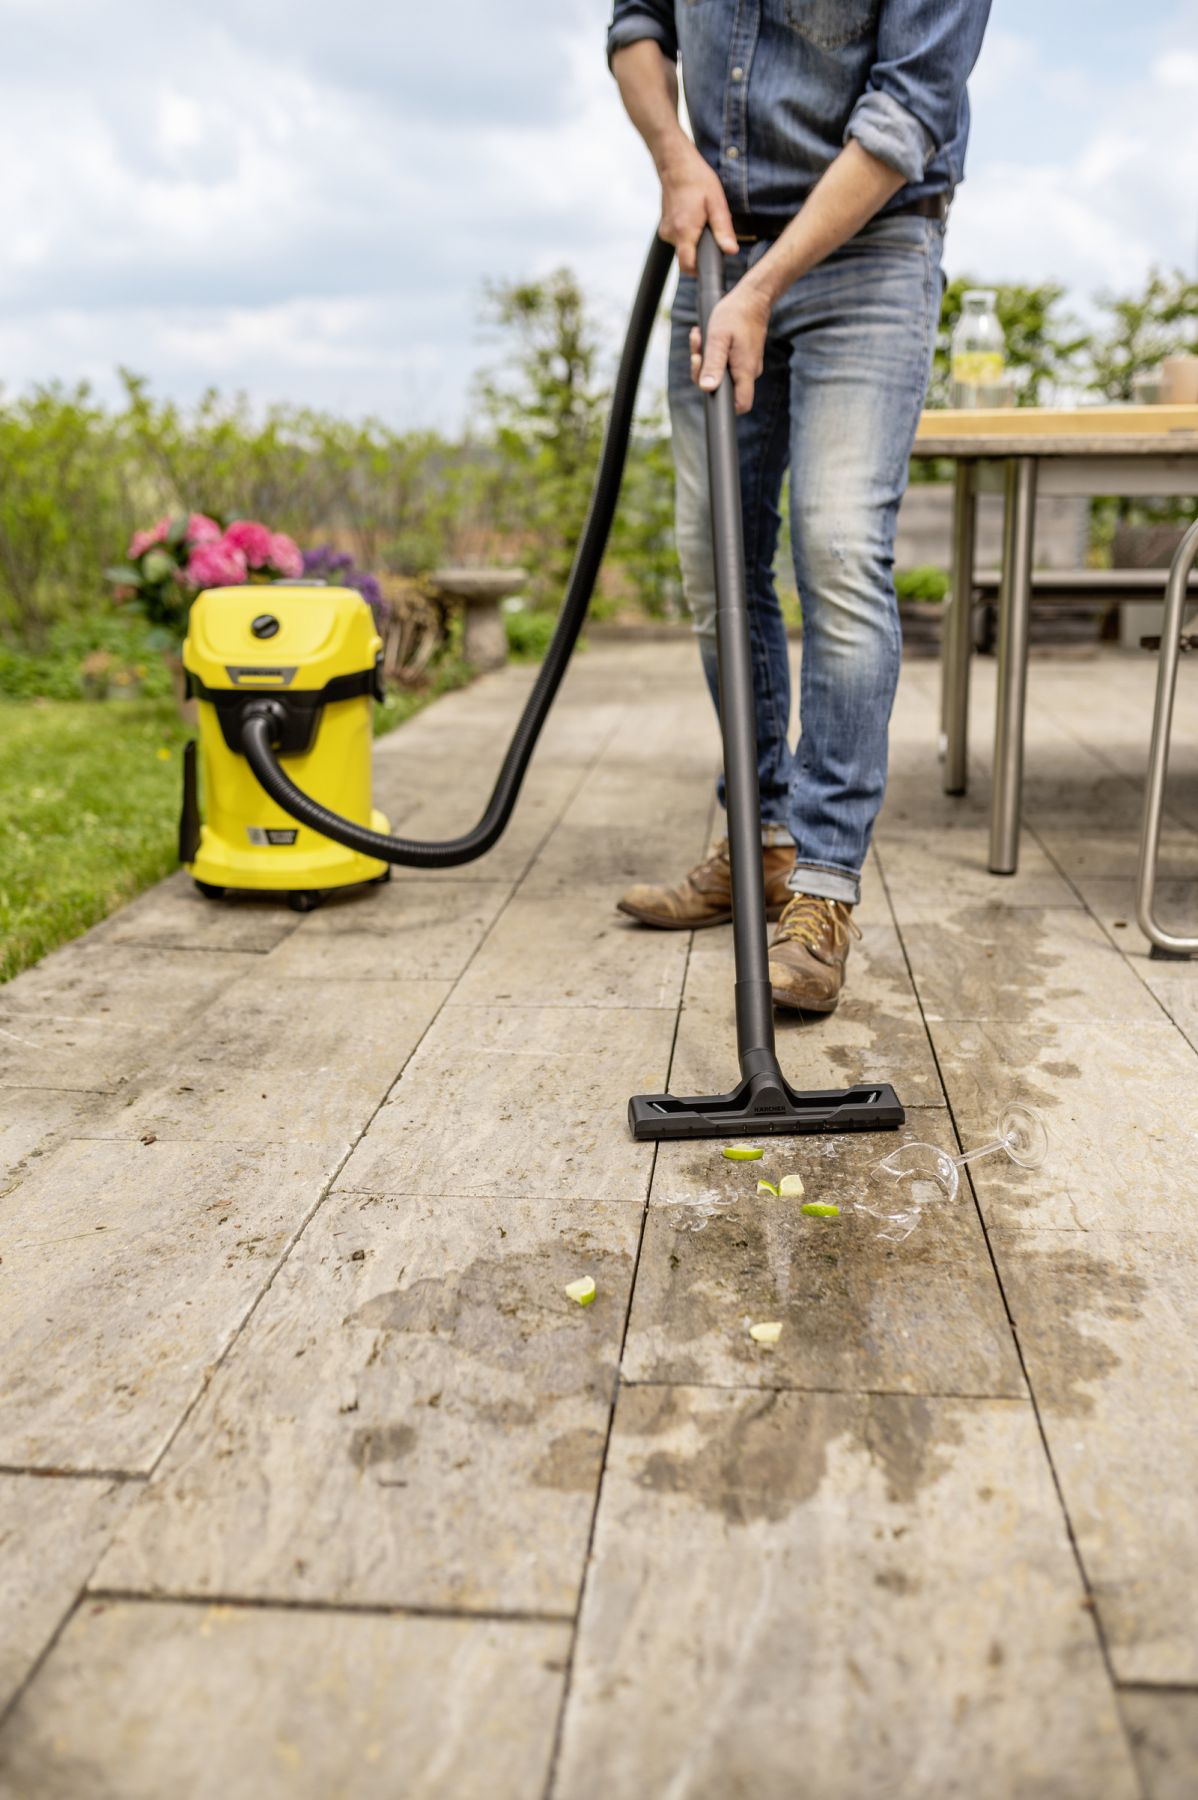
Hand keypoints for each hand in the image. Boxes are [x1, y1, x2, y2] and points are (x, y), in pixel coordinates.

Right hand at [657, 141, 737, 275]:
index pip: (687, 266)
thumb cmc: (696, 179)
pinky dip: (688, 233)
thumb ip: (723, 230)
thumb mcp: (717, 203)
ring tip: (702, 218)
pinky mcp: (664, 227)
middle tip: (711, 232)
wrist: (675, 163)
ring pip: (683, 248)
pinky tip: (693, 216)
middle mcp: (671, 234)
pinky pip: (678, 238)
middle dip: (700, 252)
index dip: (699, 271)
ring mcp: (665, 231)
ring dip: (694, 240)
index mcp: (684, 231)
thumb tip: (731, 251)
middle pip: (687, 258)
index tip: (710, 264)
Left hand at [689, 278, 772, 413]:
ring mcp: (746, 365)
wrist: (752, 297)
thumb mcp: (718, 338)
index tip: (707, 385)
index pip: (740, 405)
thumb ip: (713, 364)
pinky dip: (711, 352)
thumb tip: (707, 388)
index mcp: (745, 371)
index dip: (724, 406)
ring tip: (699, 337)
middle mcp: (748, 372)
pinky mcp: (742, 357)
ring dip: (705, 358)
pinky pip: (724, 362)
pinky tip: (704, 337)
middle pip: (724, 388)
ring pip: (721, 373)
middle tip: (697, 351)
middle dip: (703, 371)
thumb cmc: (736, 314)